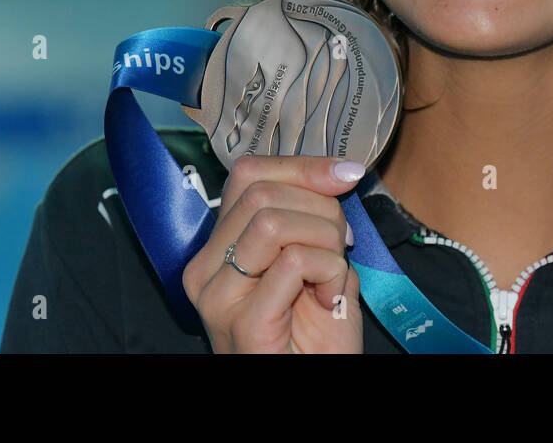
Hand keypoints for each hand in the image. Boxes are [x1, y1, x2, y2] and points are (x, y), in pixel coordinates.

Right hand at [182, 155, 365, 352]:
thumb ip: (314, 217)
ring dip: (324, 238)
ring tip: (333, 273)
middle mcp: (206, 269)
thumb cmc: (315, 336)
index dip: (303, 166)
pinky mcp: (242, 321)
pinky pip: (294, 261)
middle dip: (321, 206)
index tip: (346, 176)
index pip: (248, 174)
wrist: (313, 386)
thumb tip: (340, 170)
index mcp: (217, 249)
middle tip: (342, 242)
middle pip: (262, 191)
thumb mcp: (315, 261)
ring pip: (274, 221)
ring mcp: (219, 297)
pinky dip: (329, 269)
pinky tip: (330, 296)